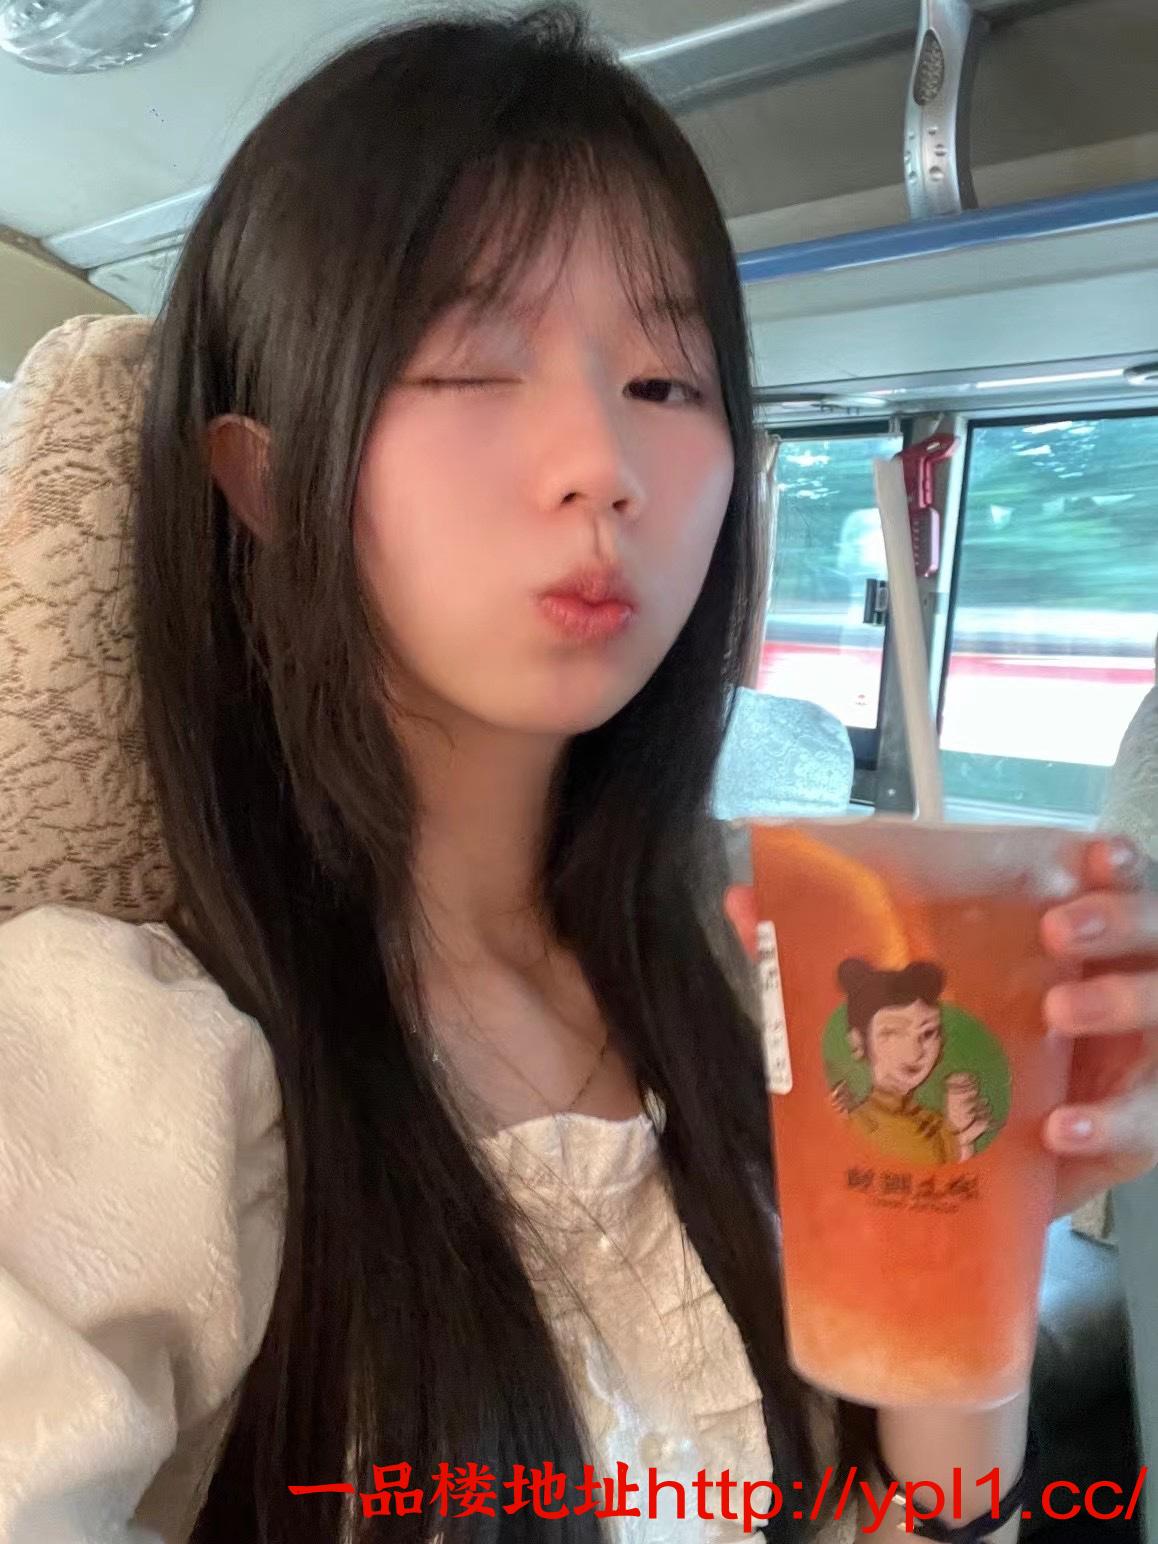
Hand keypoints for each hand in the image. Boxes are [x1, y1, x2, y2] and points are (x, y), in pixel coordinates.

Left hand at [724, 837, 1157, 1218]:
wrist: (993, 1165)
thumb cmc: (955, 1058)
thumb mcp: (897, 1002)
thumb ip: (823, 955)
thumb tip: (742, 904)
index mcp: (1072, 937)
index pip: (1115, 879)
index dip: (1114, 865)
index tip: (1091, 854)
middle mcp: (1119, 979)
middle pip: (1152, 928)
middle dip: (1116, 920)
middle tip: (1058, 931)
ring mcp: (1141, 1051)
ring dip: (1118, 1002)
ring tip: (1059, 1013)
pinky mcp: (1138, 1122)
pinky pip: (1148, 1120)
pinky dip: (1109, 1122)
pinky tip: (1057, 1127)